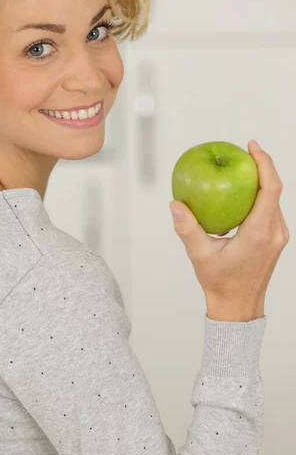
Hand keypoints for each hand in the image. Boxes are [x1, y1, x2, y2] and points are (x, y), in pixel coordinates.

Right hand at [169, 140, 289, 320]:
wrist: (239, 308)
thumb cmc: (220, 284)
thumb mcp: (200, 256)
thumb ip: (187, 229)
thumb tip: (175, 204)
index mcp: (259, 232)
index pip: (270, 188)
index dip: (264, 163)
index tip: (252, 147)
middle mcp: (274, 232)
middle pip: (275, 189)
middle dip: (261, 166)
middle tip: (242, 151)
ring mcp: (278, 236)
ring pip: (274, 199)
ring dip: (261, 181)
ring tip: (240, 168)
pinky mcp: (275, 240)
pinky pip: (271, 210)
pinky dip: (260, 196)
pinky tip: (241, 192)